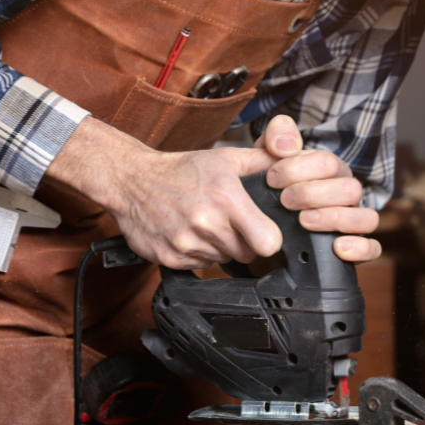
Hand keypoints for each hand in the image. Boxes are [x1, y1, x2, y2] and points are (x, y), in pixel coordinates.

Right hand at [46, 117, 282, 268]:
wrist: (132, 180)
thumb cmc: (180, 170)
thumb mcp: (225, 158)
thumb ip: (262, 162)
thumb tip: (292, 161)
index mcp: (226, 198)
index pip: (268, 242)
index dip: (269, 240)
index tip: (263, 233)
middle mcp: (207, 224)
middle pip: (247, 255)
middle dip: (244, 242)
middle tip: (229, 224)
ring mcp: (187, 244)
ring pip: (223, 261)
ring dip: (220, 248)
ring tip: (205, 225)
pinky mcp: (171, 258)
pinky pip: (199, 266)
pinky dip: (199, 254)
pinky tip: (190, 233)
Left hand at [254, 116, 380, 262]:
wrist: (265, 229)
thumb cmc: (273, 191)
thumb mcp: (266, 159)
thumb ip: (275, 138)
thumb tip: (286, 145)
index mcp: (332, 172)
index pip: (329, 162)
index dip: (299, 168)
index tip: (272, 178)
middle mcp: (347, 195)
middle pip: (350, 189)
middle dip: (313, 193)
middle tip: (285, 201)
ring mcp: (354, 222)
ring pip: (367, 218)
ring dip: (335, 219)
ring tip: (305, 221)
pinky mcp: (356, 248)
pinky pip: (373, 249)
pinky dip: (359, 249)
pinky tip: (336, 248)